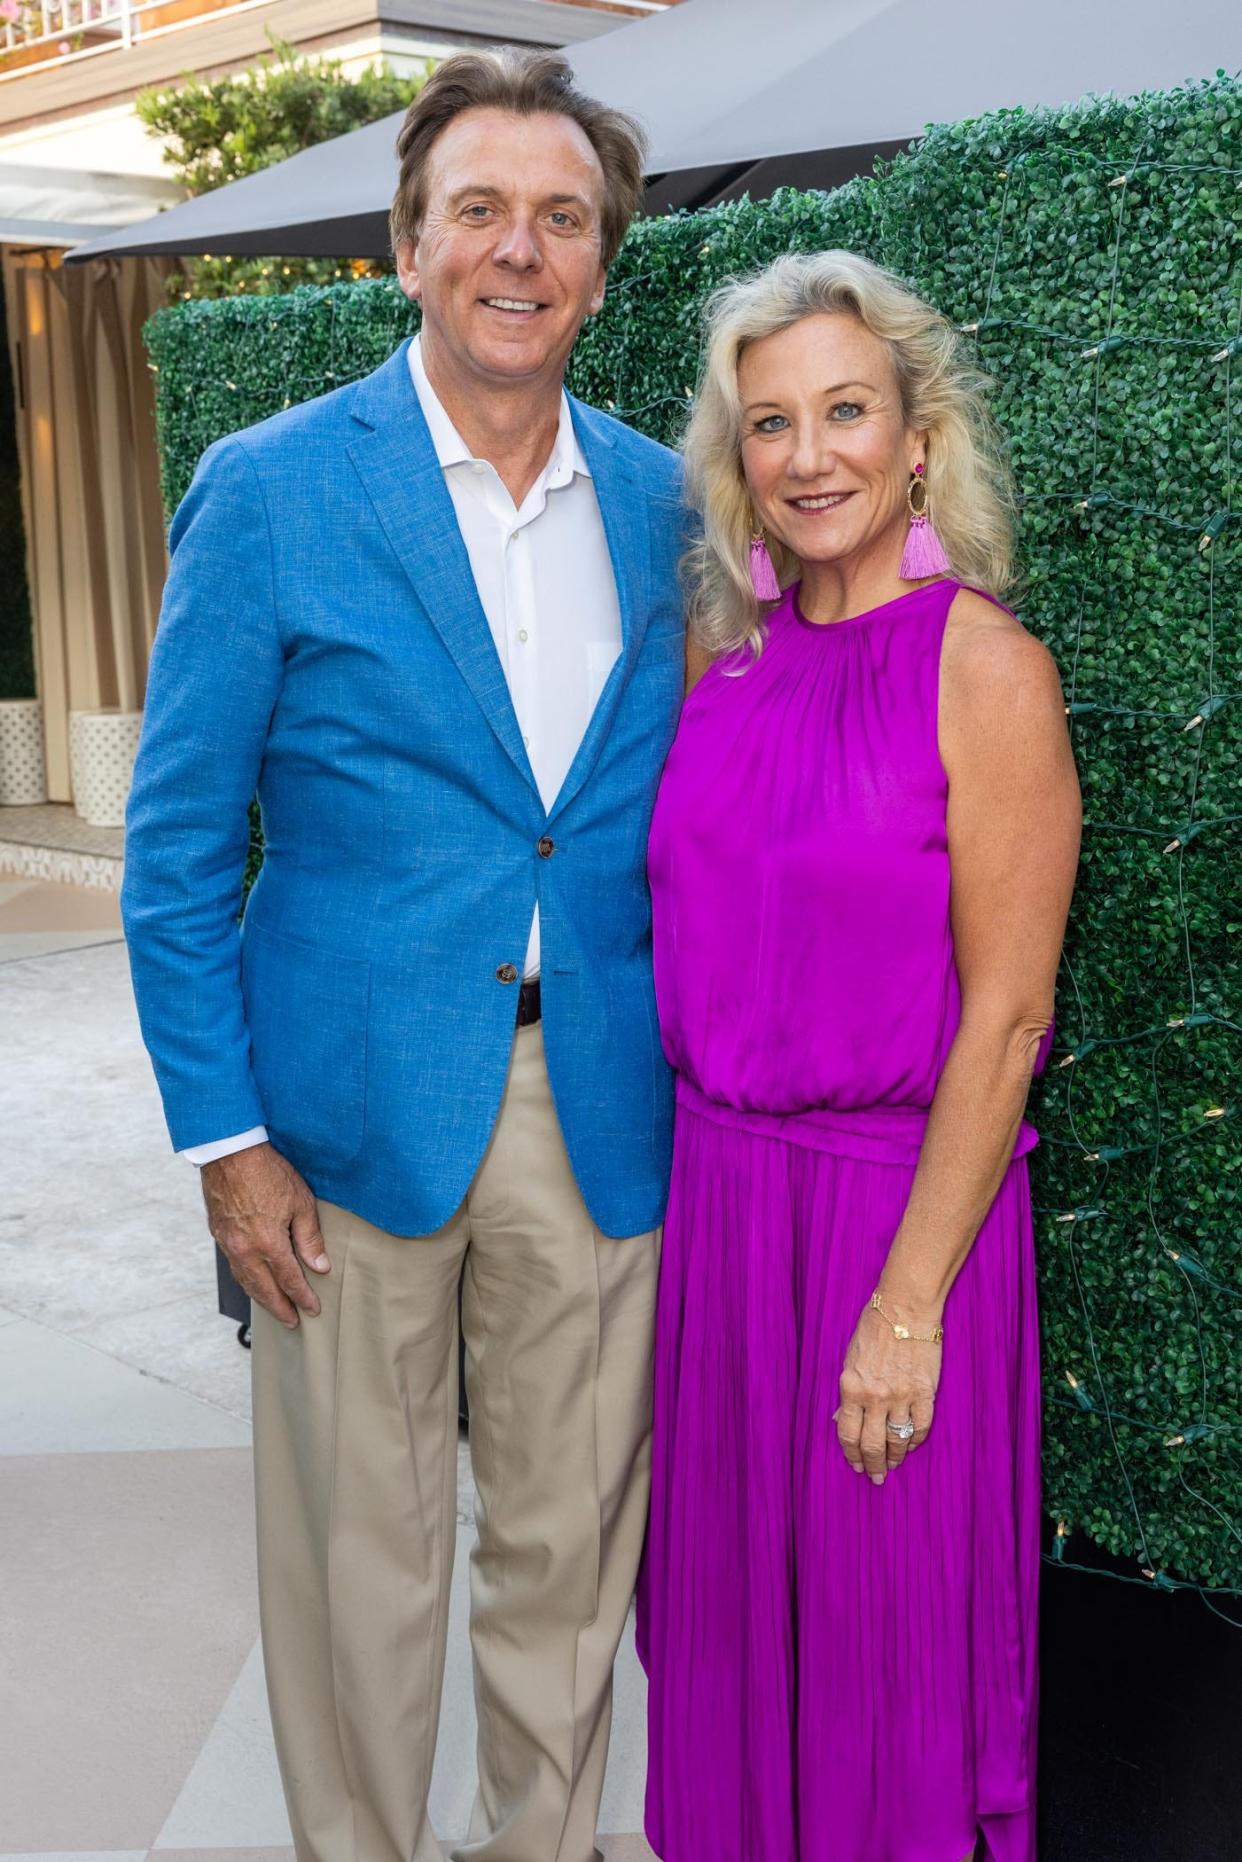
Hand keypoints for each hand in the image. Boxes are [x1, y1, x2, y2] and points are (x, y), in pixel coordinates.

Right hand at [200, 1143, 329, 1327]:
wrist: (230, 1152)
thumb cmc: (268, 1172)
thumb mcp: (300, 1202)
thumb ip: (310, 1238)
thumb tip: (320, 1266)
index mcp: (268, 1243)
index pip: (290, 1280)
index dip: (302, 1297)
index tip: (313, 1309)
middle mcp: (245, 1250)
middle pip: (264, 1289)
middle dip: (280, 1308)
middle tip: (293, 1321)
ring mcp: (228, 1244)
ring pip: (246, 1281)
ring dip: (261, 1298)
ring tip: (274, 1308)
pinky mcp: (219, 1233)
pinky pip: (234, 1266)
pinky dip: (246, 1280)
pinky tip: (253, 1281)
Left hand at [832, 1295, 941, 1485]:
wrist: (905, 1308)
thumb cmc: (873, 1329)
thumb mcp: (850, 1360)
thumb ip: (850, 1393)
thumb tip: (847, 1421)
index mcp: (851, 1387)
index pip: (848, 1434)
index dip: (851, 1455)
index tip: (855, 1466)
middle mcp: (875, 1396)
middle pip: (872, 1445)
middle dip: (873, 1466)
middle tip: (876, 1477)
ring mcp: (902, 1396)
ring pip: (898, 1441)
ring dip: (895, 1457)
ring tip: (893, 1465)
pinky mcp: (925, 1393)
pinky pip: (921, 1428)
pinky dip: (916, 1441)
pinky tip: (911, 1445)